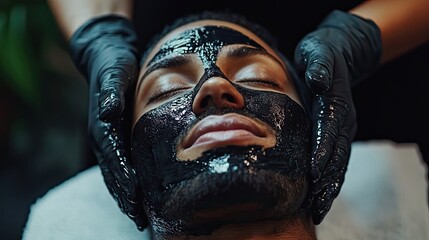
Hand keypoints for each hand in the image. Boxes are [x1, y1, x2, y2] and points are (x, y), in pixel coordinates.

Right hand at [69, 15, 146, 228]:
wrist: (106, 57)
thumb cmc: (114, 65)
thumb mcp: (114, 73)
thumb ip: (112, 92)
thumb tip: (110, 112)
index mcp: (102, 127)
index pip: (114, 160)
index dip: (124, 180)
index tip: (136, 199)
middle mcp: (103, 138)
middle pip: (113, 174)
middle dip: (126, 197)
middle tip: (141, 218)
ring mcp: (107, 140)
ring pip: (115, 174)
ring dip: (125, 196)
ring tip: (139, 216)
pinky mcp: (114, 138)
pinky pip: (119, 166)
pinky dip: (126, 183)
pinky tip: (138, 194)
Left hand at [294, 10, 381, 223]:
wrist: (337, 52)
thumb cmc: (321, 53)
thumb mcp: (317, 52)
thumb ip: (319, 65)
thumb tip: (319, 80)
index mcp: (336, 102)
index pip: (329, 130)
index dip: (322, 152)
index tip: (314, 173)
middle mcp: (343, 119)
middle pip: (337, 154)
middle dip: (327, 180)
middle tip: (316, 204)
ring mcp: (342, 128)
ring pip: (339, 162)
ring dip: (329, 187)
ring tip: (318, 209)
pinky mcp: (337, 133)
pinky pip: (335, 159)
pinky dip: (329, 179)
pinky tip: (320, 196)